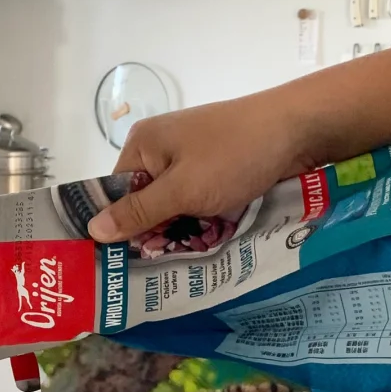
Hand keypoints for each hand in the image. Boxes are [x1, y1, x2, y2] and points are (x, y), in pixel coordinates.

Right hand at [86, 95, 315, 243]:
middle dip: (157, 231)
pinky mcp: (215, 165)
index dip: (122, 227)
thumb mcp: (182, 190)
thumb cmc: (234, 155)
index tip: (130, 261)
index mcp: (141, 145)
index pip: (115, 195)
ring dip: (184, 228)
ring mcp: (190, 156)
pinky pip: (197, 199)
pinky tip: (214, 235)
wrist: (299, 128)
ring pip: (173, 205)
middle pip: (144, 202)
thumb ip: (138, 213)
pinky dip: (204, 218)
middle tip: (168, 263)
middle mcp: (160, 148)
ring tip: (195, 252)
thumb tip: (91, 231)